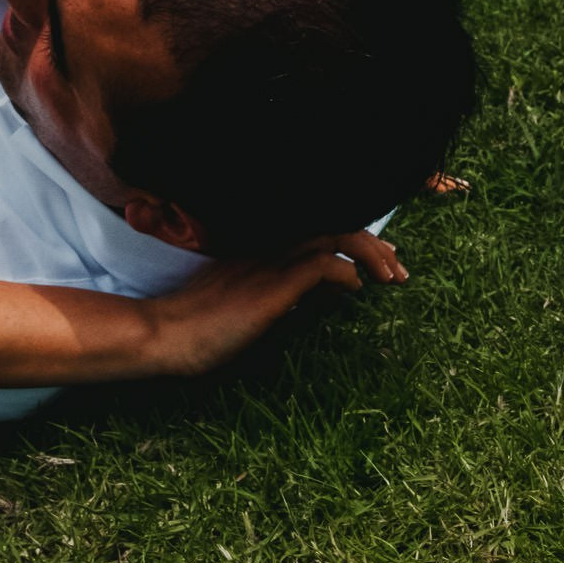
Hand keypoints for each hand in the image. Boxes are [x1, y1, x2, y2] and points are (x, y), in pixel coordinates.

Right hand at [149, 231, 407, 377]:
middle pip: (334, 227)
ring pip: (333, 238)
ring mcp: (270, 263)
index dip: (356, 239)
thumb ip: (284, 294)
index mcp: (264, 250)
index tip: (382, 259)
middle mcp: (270, 248)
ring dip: (370, 254)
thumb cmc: (200, 328)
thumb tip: (324, 294)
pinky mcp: (270, 286)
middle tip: (400, 268)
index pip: (319, 230)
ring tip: (392, 276)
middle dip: (374, 244)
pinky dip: (346, 272)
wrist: (164, 336)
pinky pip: (319, 266)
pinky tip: (357, 287)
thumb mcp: (250, 305)